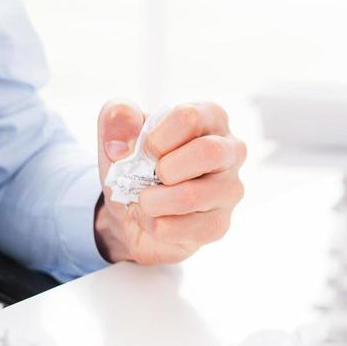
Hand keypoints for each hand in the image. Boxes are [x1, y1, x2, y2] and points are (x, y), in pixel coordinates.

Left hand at [92, 100, 245, 265]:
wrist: (129, 205)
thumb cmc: (133, 160)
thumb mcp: (117, 131)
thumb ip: (117, 117)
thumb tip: (124, 133)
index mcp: (209, 117)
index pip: (190, 117)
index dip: (156, 138)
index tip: (143, 151)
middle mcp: (230, 151)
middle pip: (208, 152)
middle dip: (164, 168)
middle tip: (146, 175)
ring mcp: (229, 189)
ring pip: (192, 196)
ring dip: (152, 201)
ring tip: (141, 199)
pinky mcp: (219, 224)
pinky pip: (187, 228)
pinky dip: (155, 224)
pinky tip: (149, 218)